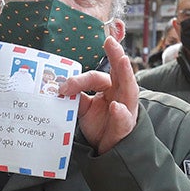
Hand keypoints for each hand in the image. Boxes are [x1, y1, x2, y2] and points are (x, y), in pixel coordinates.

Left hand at [56, 36, 138, 154]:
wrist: (105, 148)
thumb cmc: (98, 124)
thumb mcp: (83, 108)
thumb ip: (76, 96)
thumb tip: (60, 87)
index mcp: (111, 87)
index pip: (97, 77)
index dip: (80, 80)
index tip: (63, 86)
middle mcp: (121, 94)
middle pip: (120, 72)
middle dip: (116, 55)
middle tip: (110, 41)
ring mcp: (126, 109)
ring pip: (129, 89)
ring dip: (126, 73)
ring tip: (122, 59)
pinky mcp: (125, 126)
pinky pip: (124, 118)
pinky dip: (120, 112)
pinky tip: (115, 106)